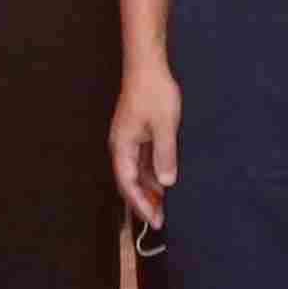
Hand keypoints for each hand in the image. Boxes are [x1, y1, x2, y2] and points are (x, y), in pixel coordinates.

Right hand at [111, 57, 180, 229]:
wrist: (147, 67)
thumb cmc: (154, 93)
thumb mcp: (165, 126)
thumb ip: (164, 155)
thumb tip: (166, 183)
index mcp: (122, 146)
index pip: (128, 183)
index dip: (140, 204)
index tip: (154, 220)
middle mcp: (121, 146)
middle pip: (129, 182)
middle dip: (143, 202)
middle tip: (160, 221)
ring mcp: (129, 140)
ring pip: (136, 173)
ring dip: (148, 190)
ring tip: (163, 207)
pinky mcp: (137, 134)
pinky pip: (142, 162)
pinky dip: (151, 176)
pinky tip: (163, 184)